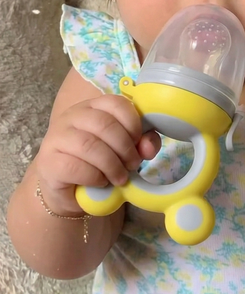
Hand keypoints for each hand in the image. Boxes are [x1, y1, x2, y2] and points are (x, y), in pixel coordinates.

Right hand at [36, 95, 160, 215]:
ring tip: (120, 178)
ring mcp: (57, 138)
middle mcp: (72, 117)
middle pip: (104, 124)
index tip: (138, 143)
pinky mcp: (49, 162)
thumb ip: (140, 144)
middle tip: (132, 165)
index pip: (115, 103)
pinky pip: (75, 167)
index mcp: (92, 107)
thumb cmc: (97, 165)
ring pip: (89, 145)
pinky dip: (95, 177)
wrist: (68, 190)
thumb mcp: (123, 151)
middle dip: (125, 147)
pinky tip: (100, 182)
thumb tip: (148, 147)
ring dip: (112, 165)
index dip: (133, 123)